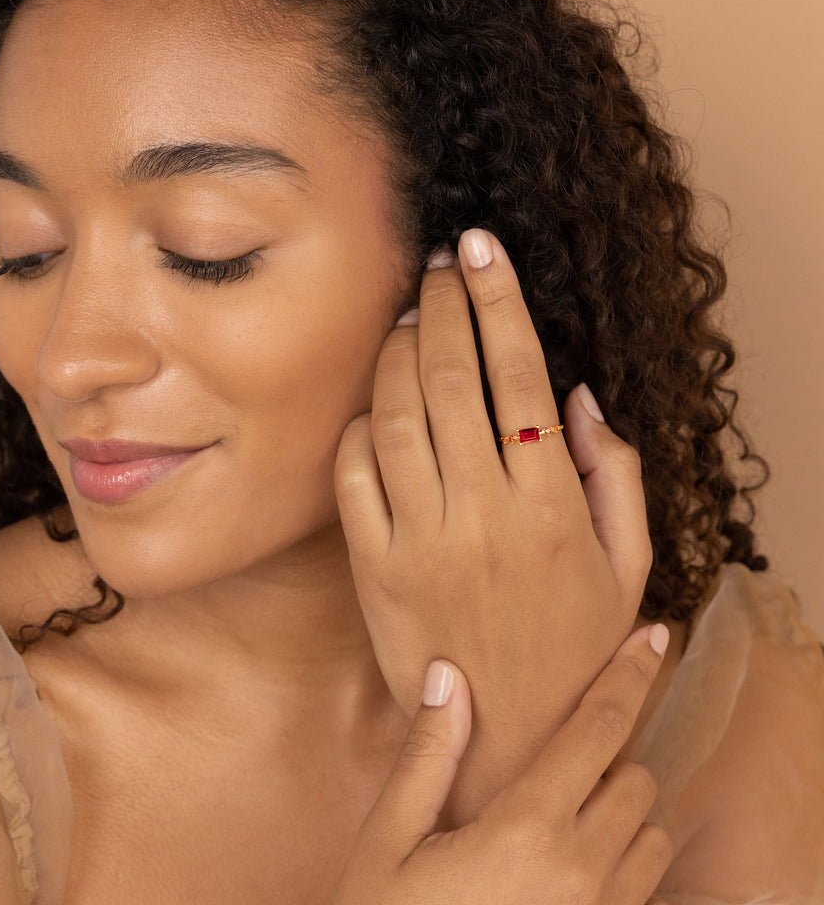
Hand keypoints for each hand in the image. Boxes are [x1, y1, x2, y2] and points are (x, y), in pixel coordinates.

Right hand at [334, 625, 672, 904]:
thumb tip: (448, 674)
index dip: (627, 675)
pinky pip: (645, 890)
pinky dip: (623, 865)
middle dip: (604, 761)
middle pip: (635, 780)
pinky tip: (566, 870)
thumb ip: (428, 754)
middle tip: (550, 768)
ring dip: (620, 816)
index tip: (652, 634)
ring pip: (652, 836)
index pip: (595, 731)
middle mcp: (580, 875)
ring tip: (558, 823)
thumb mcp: (388, 838)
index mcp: (526, 831)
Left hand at [335, 229, 652, 812]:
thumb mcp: (627, 564)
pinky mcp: (372, 566)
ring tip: (410, 316)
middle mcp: (483, 514)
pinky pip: (352, 473)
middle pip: (452, 378)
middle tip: (438, 263)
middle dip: (444, 305)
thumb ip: (618, 474)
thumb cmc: (577, 646)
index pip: (519, 375)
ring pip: (397, 414)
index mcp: (552, 507)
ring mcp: (419, 539)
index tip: (480, 245)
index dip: (498, 298)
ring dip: (398, 352)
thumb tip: (580, 395)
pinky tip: (375, 399)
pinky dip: (359, 423)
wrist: (507, 736)